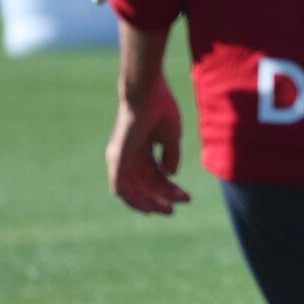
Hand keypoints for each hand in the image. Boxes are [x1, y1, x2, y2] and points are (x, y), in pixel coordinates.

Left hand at [107, 76, 190, 214]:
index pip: (155, 176)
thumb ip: (170, 156)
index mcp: (140, 149)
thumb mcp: (170, 137)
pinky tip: (149, 208)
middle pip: (146, 185)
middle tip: (183, 203)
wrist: (146, 93)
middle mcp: (127, 156)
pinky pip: (120, 188)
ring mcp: (119, 159)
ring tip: (170, 210)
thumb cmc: (160, 108)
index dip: (170, 188)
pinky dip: (134, 200)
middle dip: (164, 197)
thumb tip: (171, 174)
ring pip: (133, 191)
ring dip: (151, 202)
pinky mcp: (117, 160)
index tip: (186, 196)